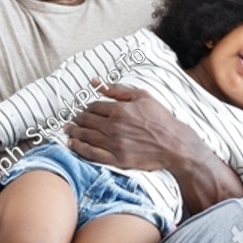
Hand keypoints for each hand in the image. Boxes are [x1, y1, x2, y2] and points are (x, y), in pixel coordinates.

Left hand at [65, 84, 186, 170]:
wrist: (175, 144)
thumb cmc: (160, 118)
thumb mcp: (142, 96)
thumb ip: (117, 90)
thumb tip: (95, 82)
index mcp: (119, 110)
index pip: (93, 107)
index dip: (86, 108)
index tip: (83, 111)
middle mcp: (114, 126)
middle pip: (86, 121)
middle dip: (76, 120)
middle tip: (71, 121)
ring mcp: (114, 144)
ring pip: (86, 136)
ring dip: (73, 132)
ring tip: (67, 130)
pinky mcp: (117, 159)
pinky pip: (92, 154)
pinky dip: (80, 149)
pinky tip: (72, 145)